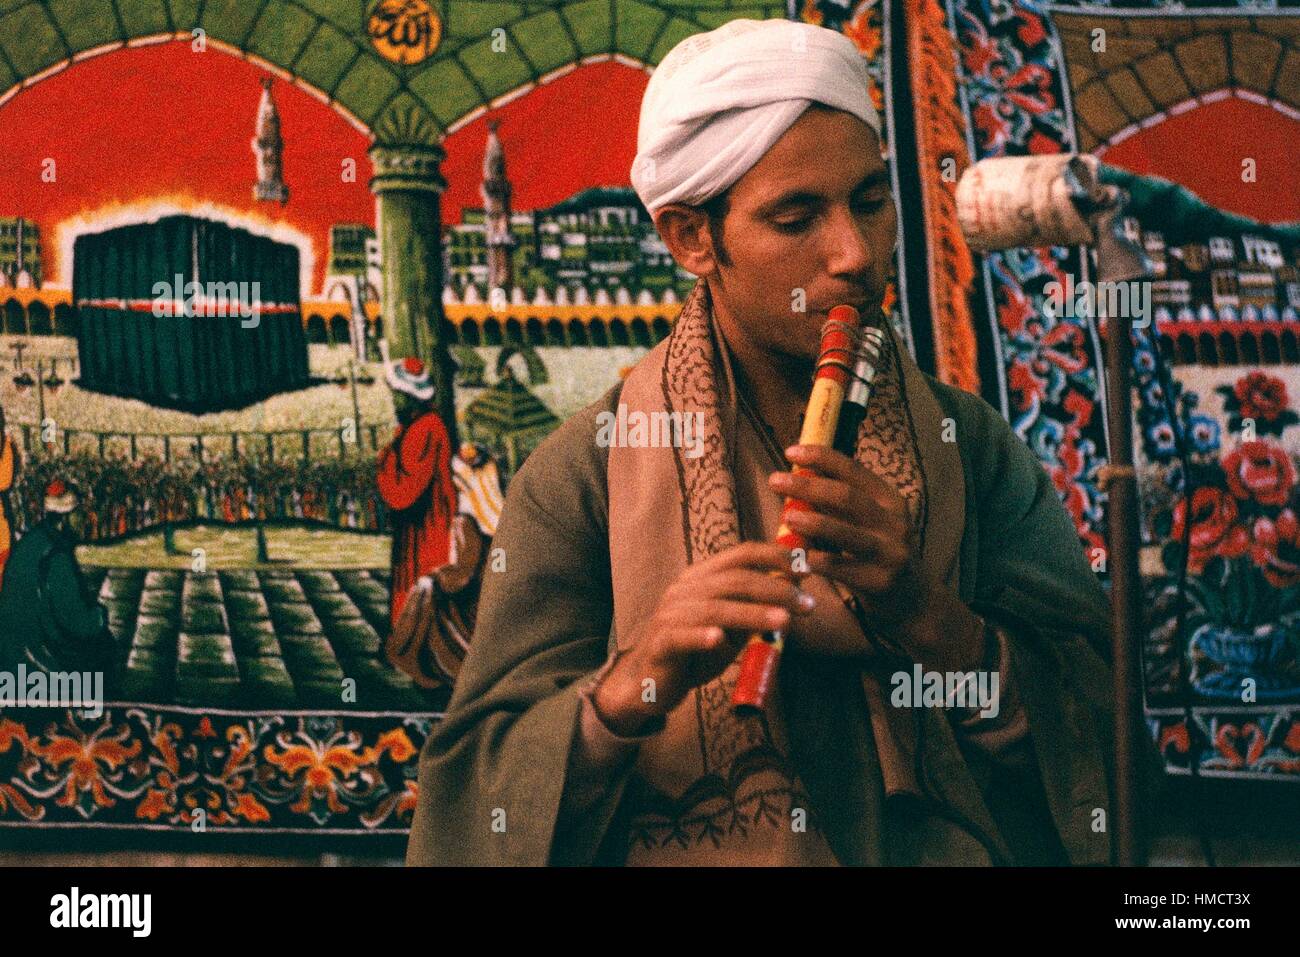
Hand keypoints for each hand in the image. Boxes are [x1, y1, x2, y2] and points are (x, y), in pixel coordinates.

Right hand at [591, 541, 814, 735]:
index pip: (741, 555)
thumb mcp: (730, 626)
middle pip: (734, 580)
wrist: (651, 681)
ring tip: (784, 621)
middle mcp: (685, 589)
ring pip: (715, 609)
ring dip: (753, 614)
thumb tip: (794, 596)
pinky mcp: (661, 644)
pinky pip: (681, 637)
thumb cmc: (696, 650)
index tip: (806, 569)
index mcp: (702, 577)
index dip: (775, 557)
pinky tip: (719, 641)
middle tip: (807, 604)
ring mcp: (670, 615)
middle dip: (775, 589)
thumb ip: (754, 609)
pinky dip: (701, 637)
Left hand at [768, 445, 986, 673]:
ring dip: (813, 522)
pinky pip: (841, 568)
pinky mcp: (880, 581)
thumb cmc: (878, 556)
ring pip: (845, 532)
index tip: (791, 451)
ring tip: (787, 515)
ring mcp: (890, 553)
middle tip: (775, 480)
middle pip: (846, 496)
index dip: (821, 457)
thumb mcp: (869, 524)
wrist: (914, 602)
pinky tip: (795, 557)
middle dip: (808, 486)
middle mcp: (894, 523)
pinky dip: (816, 561)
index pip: (853, 470)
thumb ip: (839, 505)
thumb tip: (797, 479)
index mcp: (890, 501)